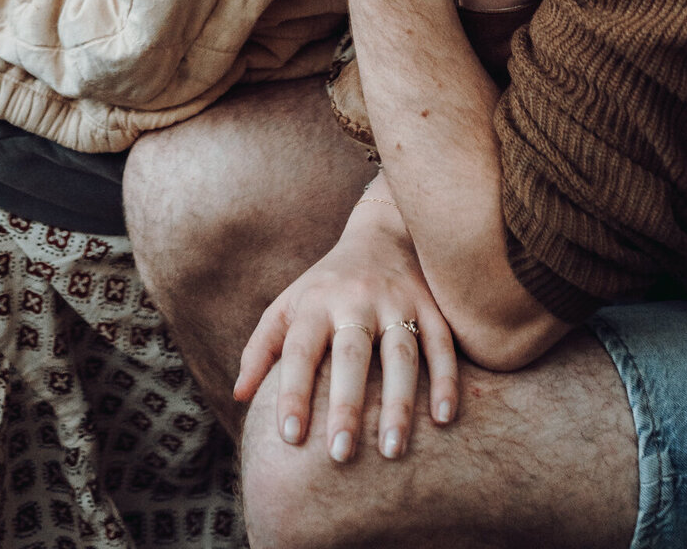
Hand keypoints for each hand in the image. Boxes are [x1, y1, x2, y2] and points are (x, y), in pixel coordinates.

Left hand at [236, 184, 458, 462]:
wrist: (382, 231)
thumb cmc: (325, 285)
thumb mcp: (288, 305)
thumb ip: (263, 347)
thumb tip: (239, 396)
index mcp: (316, 302)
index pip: (300, 350)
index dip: (293, 392)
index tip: (290, 438)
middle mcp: (355, 299)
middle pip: (351, 354)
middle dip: (346, 405)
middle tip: (340, 455)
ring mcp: (397, 300)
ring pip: (400, 353)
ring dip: (399, 403)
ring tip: (392, 451)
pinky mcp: (431, 304)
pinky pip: (442, 343)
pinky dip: (447, 379)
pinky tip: (446, 418)